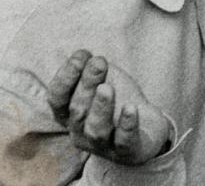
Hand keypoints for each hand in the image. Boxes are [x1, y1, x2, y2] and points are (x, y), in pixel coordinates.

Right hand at [47, 50, 171, 166]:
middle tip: (99, 63)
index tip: (81, 56)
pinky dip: (126, 125)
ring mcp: (101, 144)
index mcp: (69, 114)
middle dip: (87, 85)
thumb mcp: (104, 81)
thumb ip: (92, 68)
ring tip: (107, 88)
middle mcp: (80, 132)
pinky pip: (123, 141)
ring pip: (96, 129)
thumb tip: (82, 54)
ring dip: (100, 107)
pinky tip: (131, 108)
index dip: (65, 78)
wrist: (147, 128)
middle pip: (78, 110)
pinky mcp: (125, 150)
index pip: (57, 99)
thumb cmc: (118, 102)